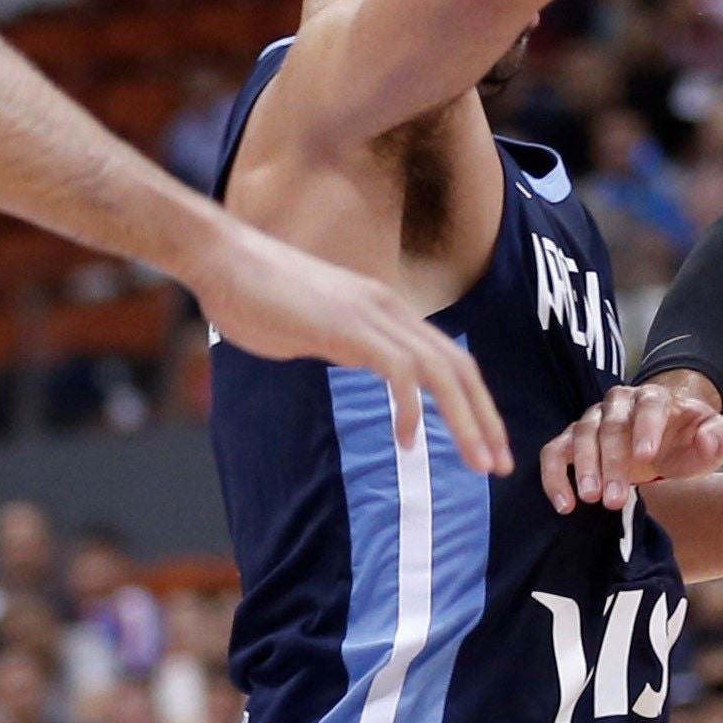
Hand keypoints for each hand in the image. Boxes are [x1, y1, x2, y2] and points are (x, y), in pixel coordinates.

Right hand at [189, 220, 511, 476]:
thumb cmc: (257, 294)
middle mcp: (393, 311)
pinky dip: (412, 409)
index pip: (451, 361)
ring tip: (479, 463)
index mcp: (390, 312)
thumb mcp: (317, 327)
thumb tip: (361, 362)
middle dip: (486, 420)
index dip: (475, 404)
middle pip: (461, 369)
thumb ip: (347, 345)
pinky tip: (410, 441)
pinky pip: (400, 372)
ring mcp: (374, 316)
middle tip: (501, 465)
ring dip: (466, 422)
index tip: (486, 443)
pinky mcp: (350, 327)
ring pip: (443, 373)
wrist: (221, 258)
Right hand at [543, 368, 722, 511]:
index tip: (646, 458)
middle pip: (610, 427)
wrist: (667, 434)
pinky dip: (554, 476)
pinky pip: (554, 453)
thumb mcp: (715, 438)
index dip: (646, 429)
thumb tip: (706, 440)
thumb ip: (718, 437)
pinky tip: (564, 504)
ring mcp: (593, 419)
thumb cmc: (690, 438)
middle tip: (614, 498)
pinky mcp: (573, 439)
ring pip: (580, 437)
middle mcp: (618, 403)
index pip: (649, 406)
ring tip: (590, 499)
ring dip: (583, 469)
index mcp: (655, 398)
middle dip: (611, 463)